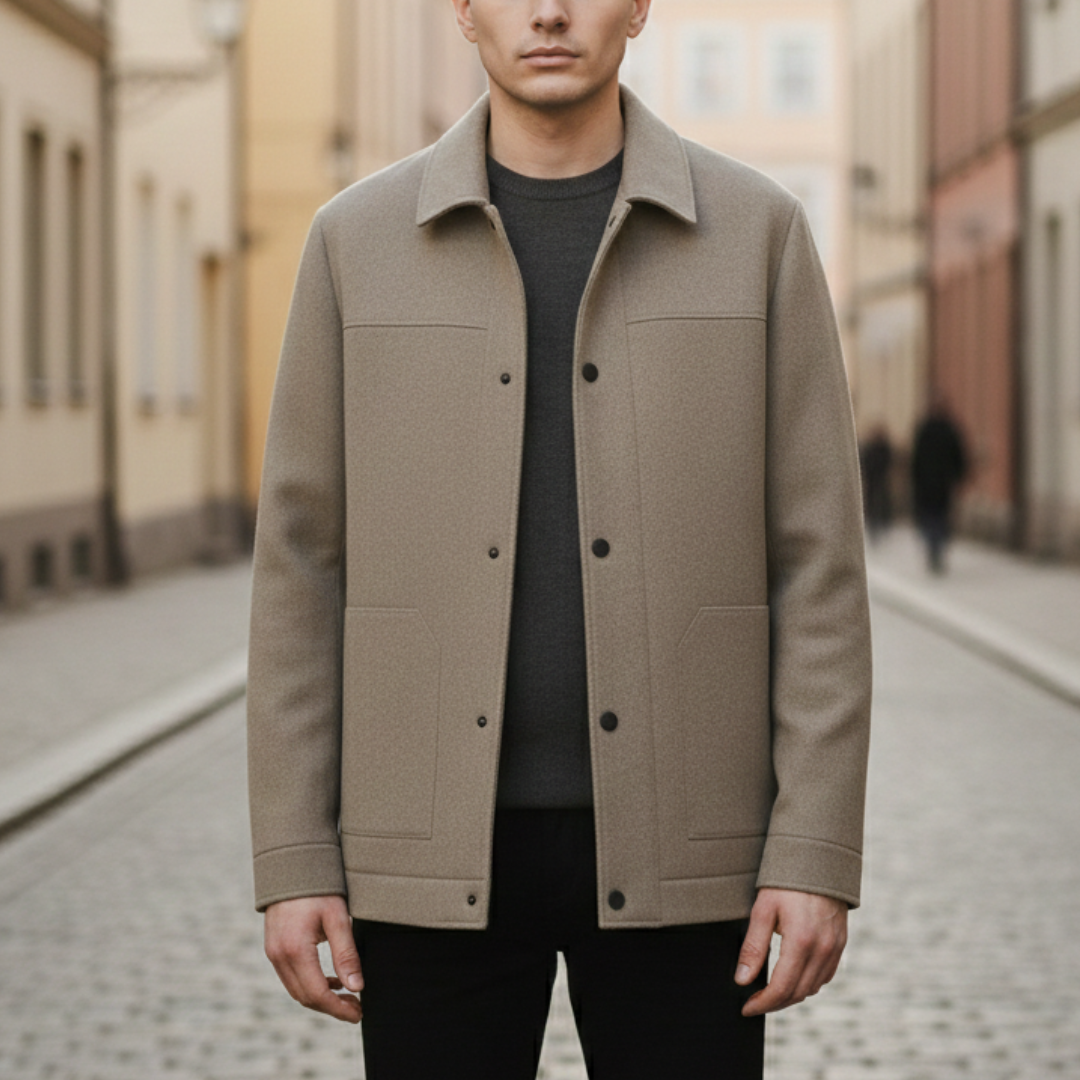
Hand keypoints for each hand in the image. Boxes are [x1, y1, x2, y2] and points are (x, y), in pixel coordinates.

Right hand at [264, 895, 363, 1022]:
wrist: (292, 864)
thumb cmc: (318, 888)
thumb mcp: (338, 917)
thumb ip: (346, 954)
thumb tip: (356, 987)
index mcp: (295, 950)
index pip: (317, 994)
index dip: (339, 1008)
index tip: (358, 1013)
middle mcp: (279, 955)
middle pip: (305, 997)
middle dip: (332, 1007)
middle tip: (357, 1008)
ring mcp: (273, 952)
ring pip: (297, 989)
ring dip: (321, 997)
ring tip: (348, 996)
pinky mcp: (274, 948)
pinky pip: (291, 977)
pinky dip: (311, 984)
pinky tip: (331, 980)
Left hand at [734, 887, 846, 1015]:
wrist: (818, 858)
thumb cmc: (786, 880)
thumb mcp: (763, 909)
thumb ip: (753, 947)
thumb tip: (742, 980)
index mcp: (802, 942)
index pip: (782, 988)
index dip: (763, 1003)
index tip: (747, 1008)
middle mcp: (823, 949)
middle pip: (798, 993)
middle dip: (775, 1003)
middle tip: (754, 1002)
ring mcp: (835, 947)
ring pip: (813, 987)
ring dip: (792, 995)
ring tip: (770, 992)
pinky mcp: (841, 942)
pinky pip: (826, 974)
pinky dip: (809, 983)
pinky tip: (794, 977)